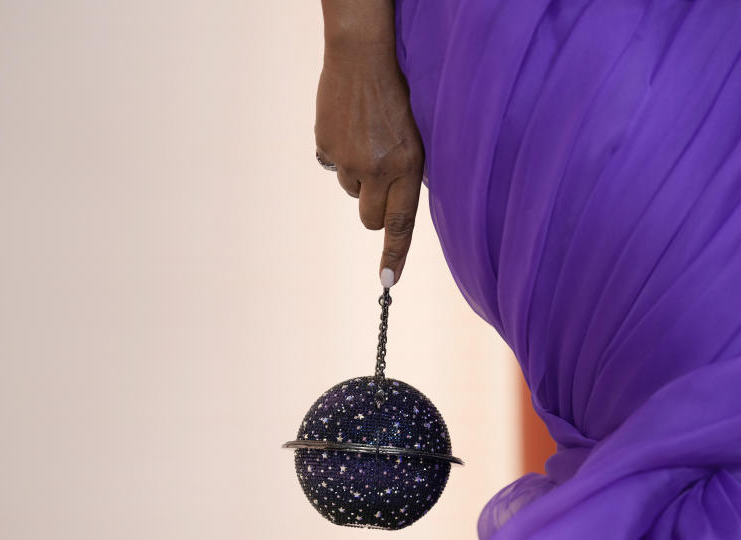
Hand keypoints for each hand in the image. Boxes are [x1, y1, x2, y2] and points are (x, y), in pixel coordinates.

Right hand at [315, 38, 424, 287]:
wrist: (361, 57)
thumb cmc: (397, 94)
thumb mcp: (416, 136)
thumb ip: (405, 172)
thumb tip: (391, 203)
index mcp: (406, 167)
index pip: (401, 224)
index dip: (394, 255)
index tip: (387, 281)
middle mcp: (376, 170)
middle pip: (370, 218)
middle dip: (373, 208)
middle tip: (378, 178)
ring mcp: (347, 160)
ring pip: (350, 189)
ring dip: (357, 174)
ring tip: (366, 138)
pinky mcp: (325, 148)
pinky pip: (331, 164)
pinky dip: (339, 152)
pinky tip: (348, 126)